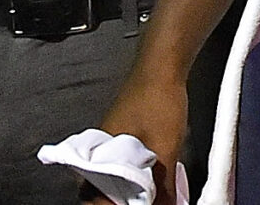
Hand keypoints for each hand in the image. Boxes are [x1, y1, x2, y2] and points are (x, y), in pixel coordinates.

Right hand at [94, 68, 188, 204]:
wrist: (160, 68)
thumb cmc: (157, 102)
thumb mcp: (166, 151)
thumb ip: (163, 189)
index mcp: (95, 163)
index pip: (97, 203)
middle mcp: (93, 158)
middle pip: (101, 196)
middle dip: (124, 203)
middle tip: (152, 203)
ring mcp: (104, 149)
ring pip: (111, 185)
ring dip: (130, 195)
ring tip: (154, 198)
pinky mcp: (117, 142)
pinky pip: (119, 171)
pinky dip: (134, 182)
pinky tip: (152, 184)